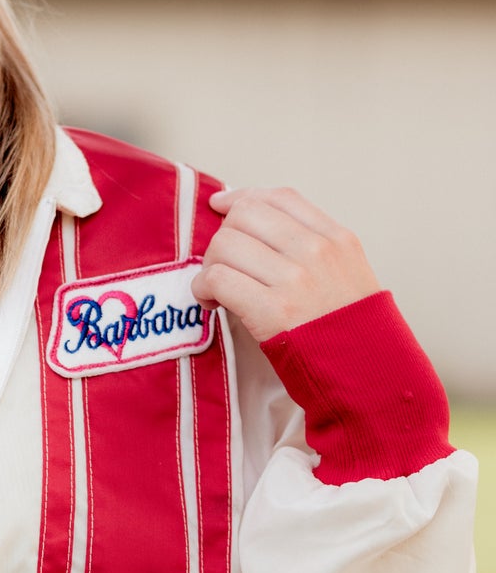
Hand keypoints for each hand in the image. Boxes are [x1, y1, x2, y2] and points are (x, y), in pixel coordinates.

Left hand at [191, 187, 380, 344]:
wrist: (369, 374)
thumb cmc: (351, 330)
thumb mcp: (349, 272)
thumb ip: (312, 246)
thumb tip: (254, 224)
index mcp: (336, 238)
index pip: (278, 197)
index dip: (241, 199)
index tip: (221, 207)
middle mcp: (316, 251)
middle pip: (244, 216)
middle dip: (223, 236)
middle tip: (224, 264)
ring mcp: (295, 279)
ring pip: (225, 244)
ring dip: (210, 265)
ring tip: (217, 288)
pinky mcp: (273, 311)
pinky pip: (217, 279)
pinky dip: (203, 289)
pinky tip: (212, 303)